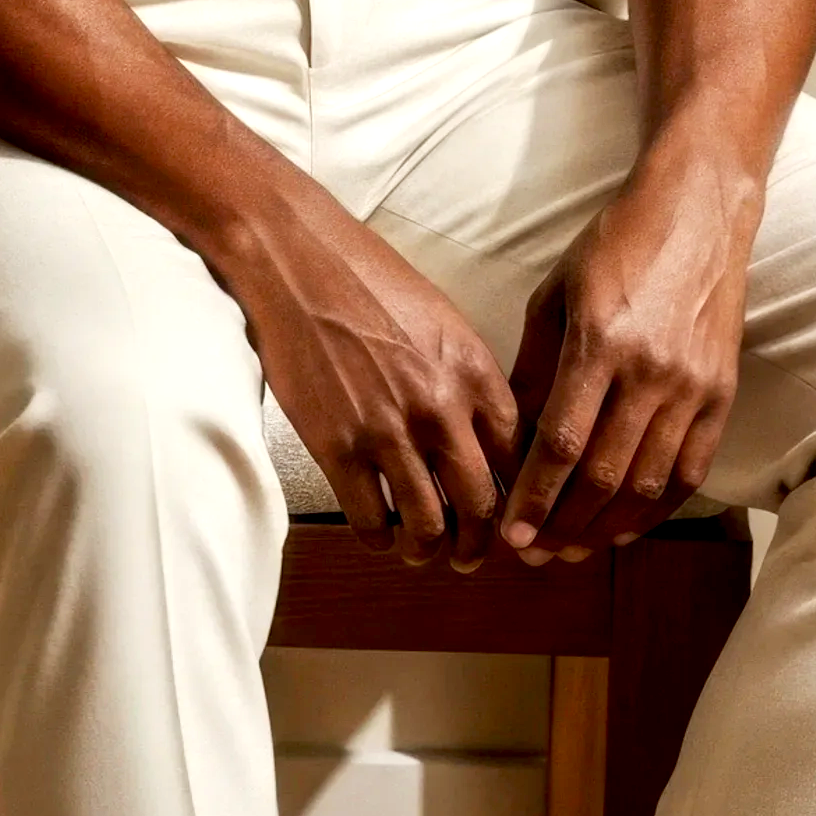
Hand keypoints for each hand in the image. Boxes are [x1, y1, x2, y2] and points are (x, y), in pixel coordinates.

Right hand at [224, 187, 521, 567]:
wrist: (297, 260)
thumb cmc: (367, 279)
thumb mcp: (442, 320)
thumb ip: (468, 377)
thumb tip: (485, 435)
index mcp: (474, 370)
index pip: (519, 457)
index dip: (519, 495)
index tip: (510, 512)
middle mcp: (440, 406)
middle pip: (481, 504)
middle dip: (481, 543)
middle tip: (472, 555)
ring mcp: (388, 430)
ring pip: (428, 525)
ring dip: (430, 549)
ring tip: (424, 551)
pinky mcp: (337, 447)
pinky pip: (370, 520)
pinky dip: (380, 540)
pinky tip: (380, 534)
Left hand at [498, 169, 752, 560]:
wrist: (698, 212)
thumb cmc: (614, 245)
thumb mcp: (555, 293)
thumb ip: (535, 367)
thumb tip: (511, 437)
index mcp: (600, 341)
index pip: (563, 442)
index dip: (535, 496)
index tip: (511, 531)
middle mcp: (650, 371)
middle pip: (604, 475)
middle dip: (563, 524)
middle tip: (533, 552)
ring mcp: (692, 386)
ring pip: (649, 483)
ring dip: (606, 527)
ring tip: (571, 548)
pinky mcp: (722, 393)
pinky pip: (691, 470)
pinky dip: (658, 508)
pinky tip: (625, 526)